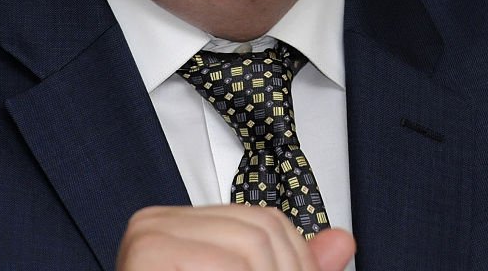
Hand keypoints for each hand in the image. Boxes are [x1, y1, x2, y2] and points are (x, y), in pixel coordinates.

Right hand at [116, 205, 355, 270]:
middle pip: (260, 232)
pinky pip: (223, 266)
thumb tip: (343, 241)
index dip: (296, 264)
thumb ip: (289, 269)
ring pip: (250, 248)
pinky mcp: (145, 255)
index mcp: (178, 227)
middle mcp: (156, 223)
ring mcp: (146, 237)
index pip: (264, 222)